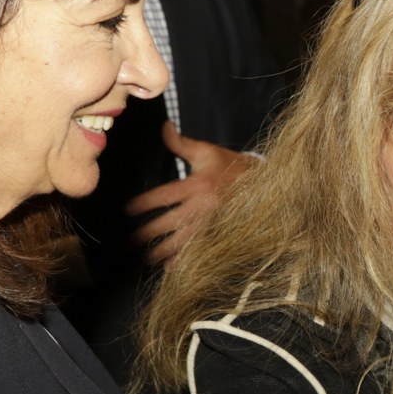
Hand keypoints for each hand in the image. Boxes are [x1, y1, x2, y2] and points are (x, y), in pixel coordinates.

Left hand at [126, 121, 258, 263]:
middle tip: (131, 241)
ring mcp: (213, 222)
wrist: (265, 182)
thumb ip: (181, 143)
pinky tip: (171, 266)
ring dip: (163, 251)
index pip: (164, 196)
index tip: (128, 210)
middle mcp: (203, 206)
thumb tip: (164, 127)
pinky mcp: (222, 232)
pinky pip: (200, 249)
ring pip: (184, 241)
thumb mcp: (207, 151)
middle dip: (149, 233)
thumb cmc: (231, 166)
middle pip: (170, 222)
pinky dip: (185, 260)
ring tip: (147, 258)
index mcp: (197, 185)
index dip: (144, 203)